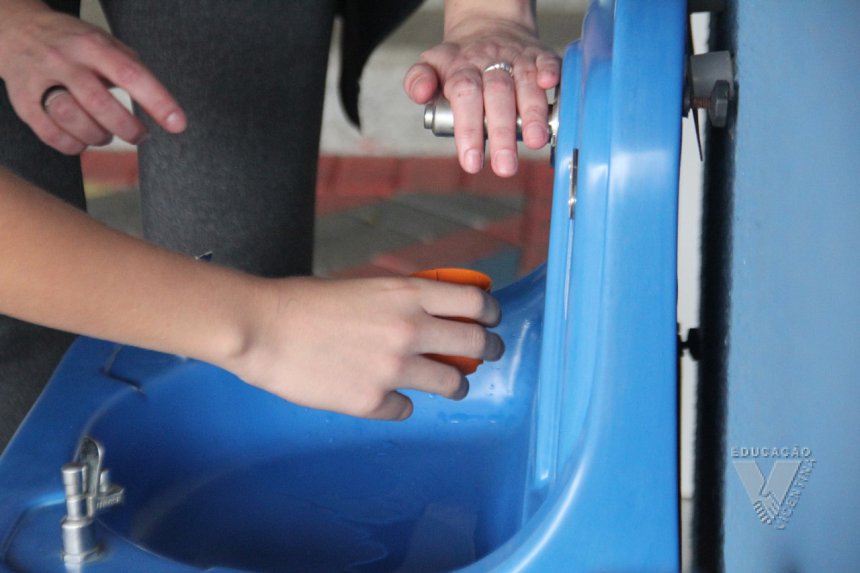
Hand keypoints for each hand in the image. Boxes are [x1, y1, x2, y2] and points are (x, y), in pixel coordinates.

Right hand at [0, 4, 185, 154]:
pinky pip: (52, 135)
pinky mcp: (24, 101)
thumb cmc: (74, 45)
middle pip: (100, 103)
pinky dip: (74, 145)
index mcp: (93, 46)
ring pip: (73, 120)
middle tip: (140, 135)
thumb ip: (132, 70)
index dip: (157, 101)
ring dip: (98, 137)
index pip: (130, 74)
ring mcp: (41, 81)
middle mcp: (65, 61)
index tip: (177, 124)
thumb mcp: (105, 44)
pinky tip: (82, 138)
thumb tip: (165, 106)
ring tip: (106, 134)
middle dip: (128, 128)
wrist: (17, 31)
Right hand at [232, 276, 503, 420]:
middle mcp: (410, 330)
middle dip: (489, 350)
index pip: (475, 301)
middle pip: (476, 344)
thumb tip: (430, 318)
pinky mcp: (373, 401)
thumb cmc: (305, 303)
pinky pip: (406, 409)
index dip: (490, 312)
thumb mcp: (365, 287)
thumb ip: (402, 301)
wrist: (263, 329)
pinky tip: (387, 397)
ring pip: (453, 385)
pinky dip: (400, 404)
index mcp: (408, 295)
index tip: (490, 320)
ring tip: (451, 386)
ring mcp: (394, 369)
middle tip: (487, 354)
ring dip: (456, 386)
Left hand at [404, 5, 559, 176]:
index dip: (468, 130)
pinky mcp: (540, 55)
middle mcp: (491, 64)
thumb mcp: (430, 64)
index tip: (472, 162)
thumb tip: (420, 93)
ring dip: (532, 113)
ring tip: (535, 142)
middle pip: (497, 95)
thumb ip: (418, 80)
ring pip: (525, 83)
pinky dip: (552, 72)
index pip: (464, 97)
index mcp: (462, 70)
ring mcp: (518, 59)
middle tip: (505, 166)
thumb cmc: (460, 60)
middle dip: (502, 132)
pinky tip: (551, 86)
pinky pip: (548, 60)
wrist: (488, 26)